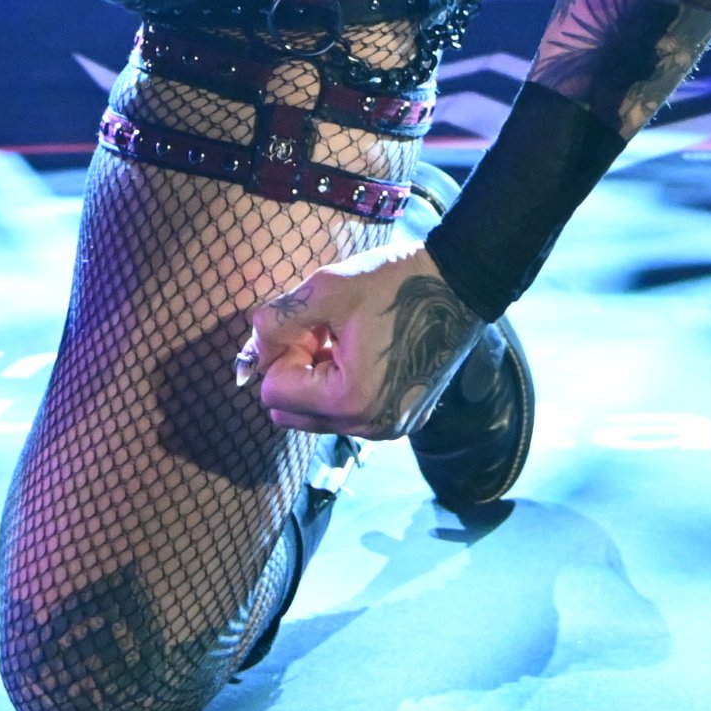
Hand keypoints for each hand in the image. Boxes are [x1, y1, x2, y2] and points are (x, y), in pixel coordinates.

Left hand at [238, 245, 481, 440]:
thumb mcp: (327, 289)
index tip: (314, 325)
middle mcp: (370, 426)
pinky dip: (347, 385)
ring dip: (321, 377)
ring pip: (320, 414)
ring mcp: (391, 428)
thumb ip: (276, 322)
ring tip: (350, 338)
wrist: (462, 284)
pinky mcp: (404, 420)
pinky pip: (351, 414)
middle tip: (328, 332)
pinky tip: (369, 350)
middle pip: (292, 411)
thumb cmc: (396, 282)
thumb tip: (248, 357)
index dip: (282, 353)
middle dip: (298, 370)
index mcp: (349, 399)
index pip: (273, 393)